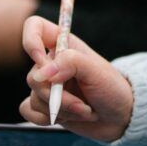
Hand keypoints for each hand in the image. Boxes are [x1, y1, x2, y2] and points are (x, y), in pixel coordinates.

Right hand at [21, 15, 133, 140]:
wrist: (118, 117)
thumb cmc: (111, 88)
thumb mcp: (96, 71)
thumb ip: (71, 63)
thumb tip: (42, 73)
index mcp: (63, 44)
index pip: (34, 27)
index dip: (31, 40)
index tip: (41, 61)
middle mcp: (51, 63)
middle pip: (33, 76)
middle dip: (57, 96)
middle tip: (82, 104)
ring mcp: (46, 85)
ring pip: (34, 97)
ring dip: (61, 109)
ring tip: (84, 110)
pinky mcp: (43, 105)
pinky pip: (28, 111)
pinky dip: (46, 118)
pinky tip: (67, 118)